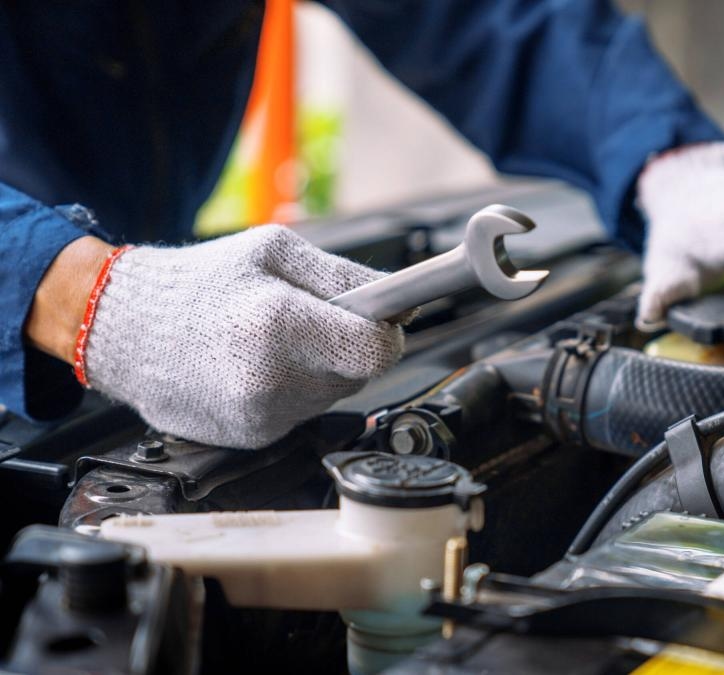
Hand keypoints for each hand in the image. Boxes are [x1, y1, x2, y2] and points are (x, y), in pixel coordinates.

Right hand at [29, 226, 403, 448]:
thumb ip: (346, 278)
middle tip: (308, 320)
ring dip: (320, 369)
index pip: (376, 351)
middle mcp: (269, 379)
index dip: (387, 334)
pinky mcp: (251, 438)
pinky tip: (256, 367)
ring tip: (272, 342)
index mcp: (278, 323)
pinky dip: (293, 391)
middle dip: (347, 346)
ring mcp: (259, 416)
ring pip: (334, 395)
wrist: (121, 328)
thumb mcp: (276, 252)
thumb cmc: (196, 284)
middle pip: (360, 375)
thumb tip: (401, 307)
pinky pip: (304, 414)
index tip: (380, 321)